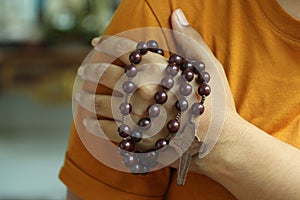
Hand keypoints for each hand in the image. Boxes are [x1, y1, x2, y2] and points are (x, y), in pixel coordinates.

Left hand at [75, 9, 240, 169]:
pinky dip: (95, 127)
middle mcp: (144, 91)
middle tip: (82, 70)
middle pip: (108, 76)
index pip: (126, 50)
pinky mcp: (138, 139)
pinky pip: (109, 132)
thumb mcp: (207, 67)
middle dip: (92, 70)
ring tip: (80, 96)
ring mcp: (138, 117)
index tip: (96, 42)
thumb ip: (190, 40)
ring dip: (87, 98)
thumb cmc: (216, 105)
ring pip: (103, 104)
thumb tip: (176, 14)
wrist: (219, 144)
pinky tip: (87, 123)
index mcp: (158, 71)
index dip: (108, 43)